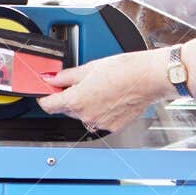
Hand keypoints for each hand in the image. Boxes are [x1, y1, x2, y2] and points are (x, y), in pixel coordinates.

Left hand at [39, 48, 171, 133]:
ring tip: (101, 89)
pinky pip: (99, 120)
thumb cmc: (125, 70)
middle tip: (82, 83)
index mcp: (76, 100)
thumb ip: (65, 76)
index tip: (47, 92)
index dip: (45, 96)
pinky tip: (111, 98)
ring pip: (84, 115)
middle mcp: (86, 116)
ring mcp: (100, 123)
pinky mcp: (113, 127)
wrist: (149, 78)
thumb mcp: (89, 67)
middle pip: (66, 109)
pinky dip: (101, 111)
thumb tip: (51, 79)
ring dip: (86, 105)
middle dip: (70, 97)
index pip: (47, 105)